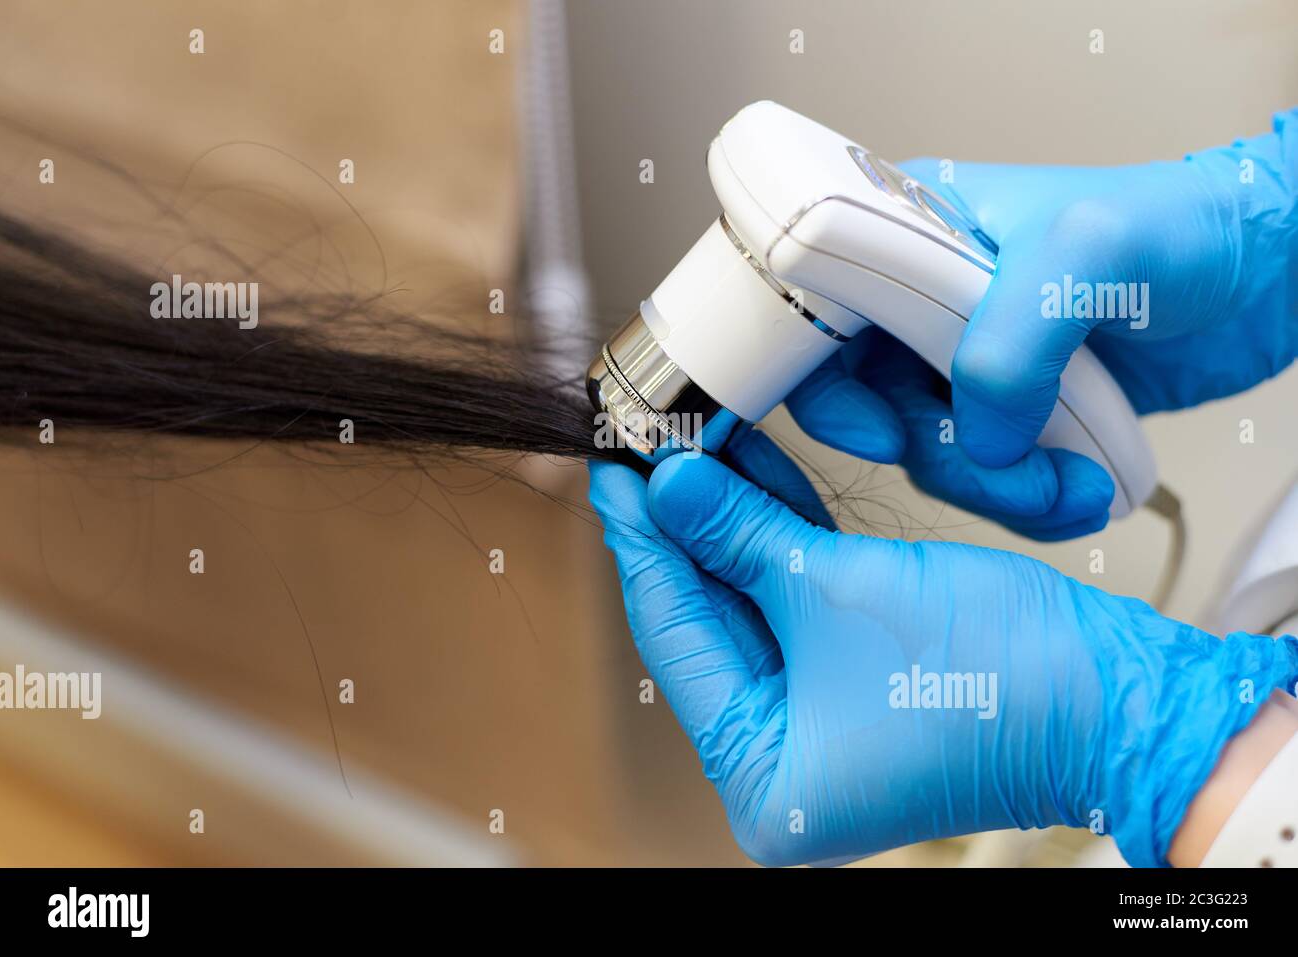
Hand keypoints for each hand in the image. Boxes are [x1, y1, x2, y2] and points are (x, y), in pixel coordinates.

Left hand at [588, 445, 1297, 865]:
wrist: (1120, 695)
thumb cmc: (1000, 680)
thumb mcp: (837, 589)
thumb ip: (740, 535)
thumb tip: (671, 488)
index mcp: (764, 782)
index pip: (676, 637)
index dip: (641, 544)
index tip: (615, 472)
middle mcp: (787, 766)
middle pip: (709, 624)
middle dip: (681, 531)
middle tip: (648, 451)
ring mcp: (825, 727)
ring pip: (753, 608)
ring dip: (729, 527)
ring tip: (694, 450)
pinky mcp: (860, 688)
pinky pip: (798, 608)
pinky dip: (778, 546)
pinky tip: (750, 484)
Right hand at [783, 108, 1296, 529]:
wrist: (1269, 276)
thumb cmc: (1182, 226)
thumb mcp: (1087, 252)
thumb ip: (1011, 337)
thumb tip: (978, 435)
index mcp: (909, 233)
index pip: (813, 312)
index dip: (820, 382)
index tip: (877, 428)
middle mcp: (922, 302)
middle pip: (864, 406)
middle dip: (934, 455)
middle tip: (1003, 464)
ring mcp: (965, 364)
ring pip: (927, 456)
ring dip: (996, 490)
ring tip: (1069, 481)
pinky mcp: (1011, 414)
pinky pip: (985, 481)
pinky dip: (1028, 504)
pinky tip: (1081, 488)